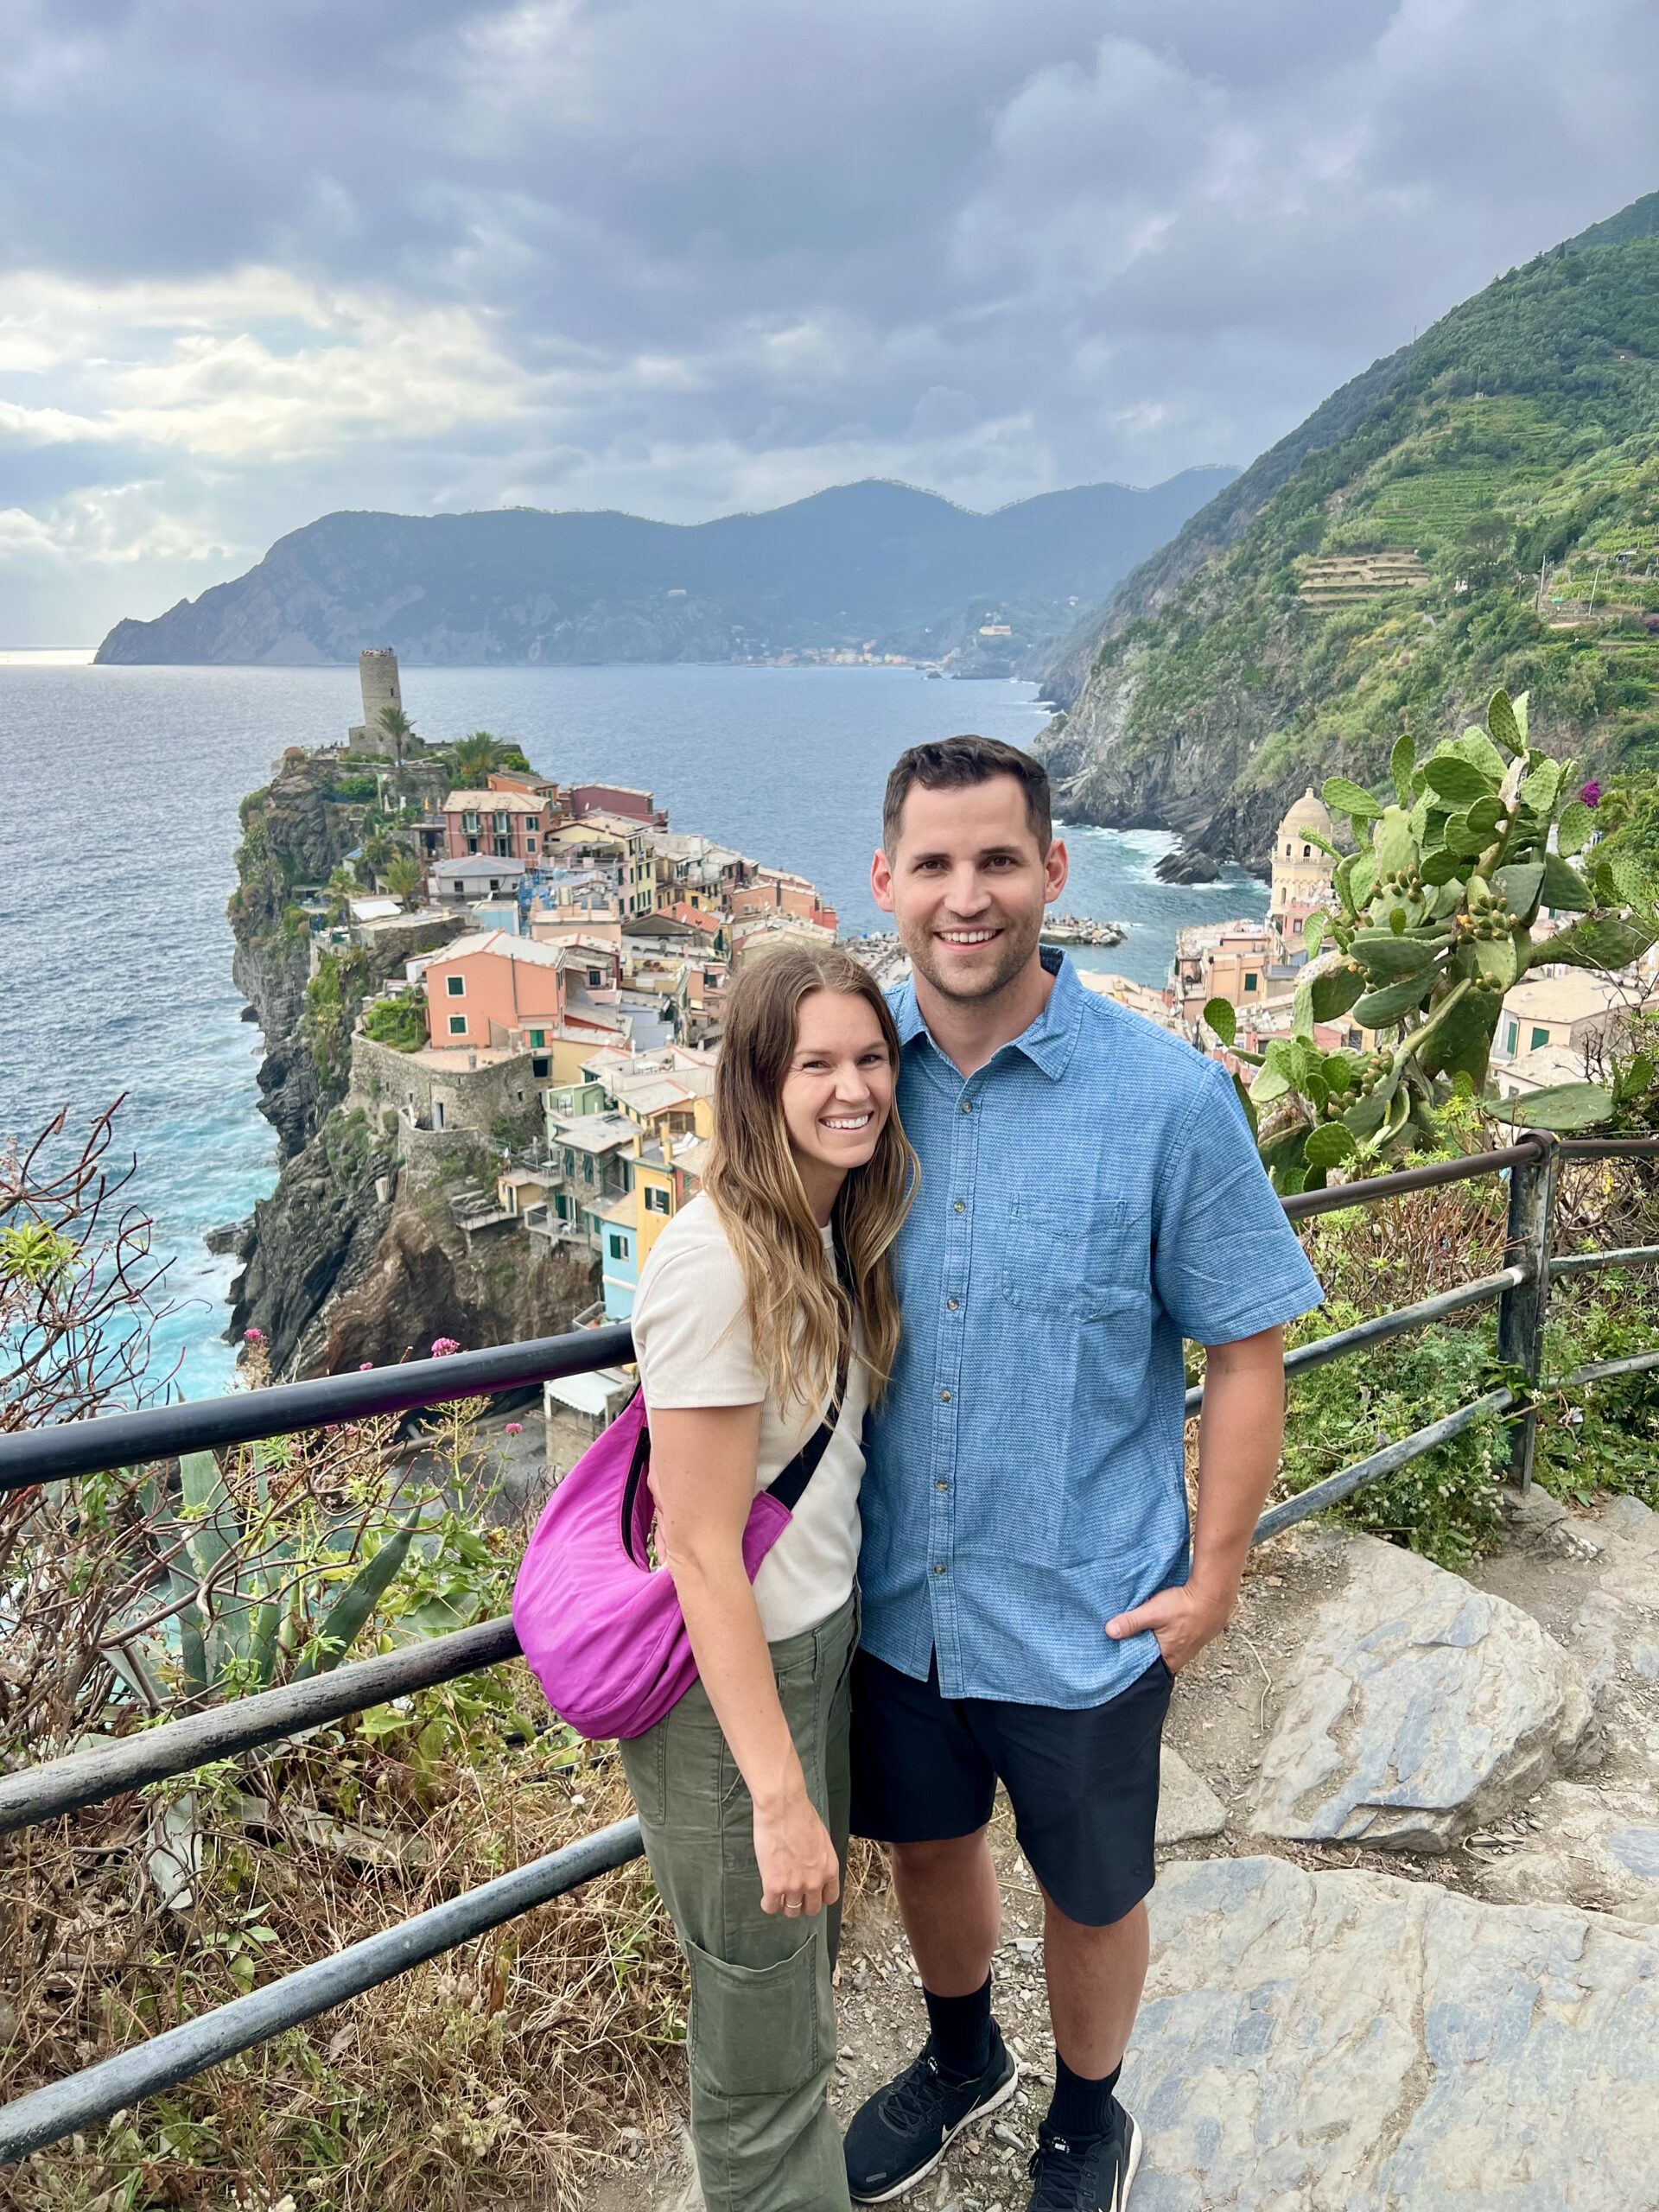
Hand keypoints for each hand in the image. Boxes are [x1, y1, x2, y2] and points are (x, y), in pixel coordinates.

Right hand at [754, 1792, 840, 1919]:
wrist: (782, 1808)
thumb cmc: (800, 1815)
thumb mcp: (821, 1839)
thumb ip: (820, 1859)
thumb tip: (813, 1866)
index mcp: (829, 1869)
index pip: (830, 1898)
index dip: (818, 1897)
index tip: (811, 1893)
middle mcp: (814, 1882)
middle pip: (811, 1909)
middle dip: (802, 1903)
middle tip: (793, 1894)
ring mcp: (794, 1886)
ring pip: (791, 1911)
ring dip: (785, 1904)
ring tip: (779, 1895)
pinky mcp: (774, 1885)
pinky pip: (771, 1906)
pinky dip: (768, 1904)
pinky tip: (767, 1896)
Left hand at [1105, 1580, 1233, 1675]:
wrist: (1214, 1595)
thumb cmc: (1186, 1607)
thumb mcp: (1153, 1612)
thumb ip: (1132, 1622)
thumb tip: (1110, 1632)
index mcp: (1168, 1659)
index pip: (1145, 1669)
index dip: (1131, 1661)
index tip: (1117, 1654)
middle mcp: (1179, 1658)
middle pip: (1154, 1658)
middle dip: (1140, 1649)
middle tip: (1125, 1640)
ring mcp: (1188, 1648)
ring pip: (1163, 1648)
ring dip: (1153, 1640)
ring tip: (1141, 1631)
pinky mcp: (1193, 1637)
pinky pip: (1173, 1640)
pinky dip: (1164, 1634)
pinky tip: (1159, 1624)